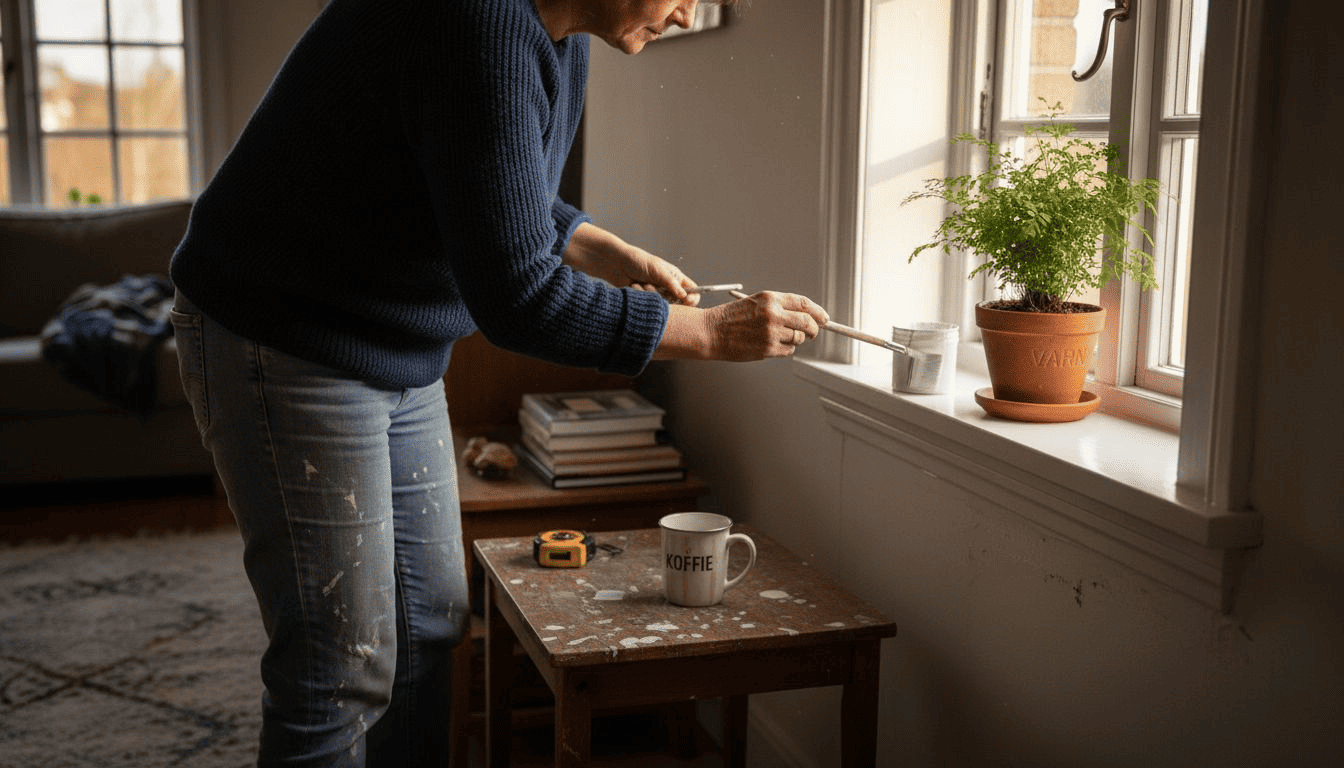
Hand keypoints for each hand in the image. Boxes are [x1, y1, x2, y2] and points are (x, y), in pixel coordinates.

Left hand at [563, 223, 700, 306]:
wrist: (615, 264)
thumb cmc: (637, 260)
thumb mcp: (657, 269)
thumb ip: (671, 283)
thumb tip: (684, 296)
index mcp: (675, 277)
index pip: (692, 291)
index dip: (692, 298)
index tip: (685, 301)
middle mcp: (668, 287)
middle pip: (678, 302)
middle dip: (666, 297)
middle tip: (654, 288)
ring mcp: (657, 294)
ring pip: (662, 305)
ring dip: (651, 296)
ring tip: (642, 283)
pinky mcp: (645, 300)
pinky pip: (649, 306)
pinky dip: (641, 297)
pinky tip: (634, 287)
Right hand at [656, 290, 830, 361]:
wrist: (711, 332)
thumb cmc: (732, 318)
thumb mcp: (756, 303)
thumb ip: (780, 307)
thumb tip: (807, 317)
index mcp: (771, 299)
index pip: (804, 304)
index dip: (818, 312)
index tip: (824, 319)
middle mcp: (773, 314)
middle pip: (808, 323)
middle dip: (814, 329)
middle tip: (813, 332)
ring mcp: (771, 333)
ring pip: (798, 338)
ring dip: (794, 340)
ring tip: (777, 337)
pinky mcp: (767, 349)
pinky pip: (788, 351)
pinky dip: (784, 350)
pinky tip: (769, 345)